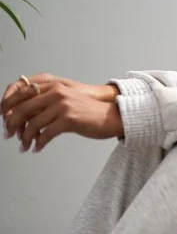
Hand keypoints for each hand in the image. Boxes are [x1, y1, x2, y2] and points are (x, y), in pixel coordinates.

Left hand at [1, 76, 123, 152]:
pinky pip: (46, 134)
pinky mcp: (69, 119)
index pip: (19, 91)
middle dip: (11, 125)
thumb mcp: (63, 100)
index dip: (7, 106)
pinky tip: (38, 148)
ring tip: (24, 146)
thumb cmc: (86, 111)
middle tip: (9, 135)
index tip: (4, 119)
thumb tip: (20, 116)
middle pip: (22, 109)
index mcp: (52, 85)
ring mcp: (62, 105)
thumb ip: (43, 104)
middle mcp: (55, 92)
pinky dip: (39, 143)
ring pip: (32, 124)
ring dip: (25, 138)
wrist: (109, 116)